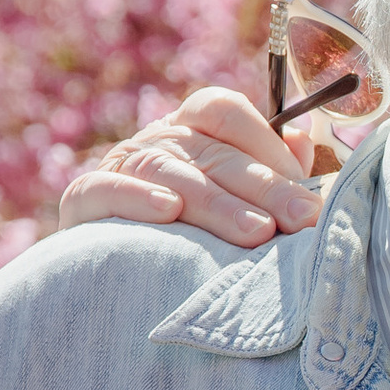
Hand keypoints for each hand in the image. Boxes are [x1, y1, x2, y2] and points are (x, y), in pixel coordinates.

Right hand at [60, 88, 325, 246]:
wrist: (120, 278)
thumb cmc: (194, 232)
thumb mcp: (237, 199)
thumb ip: (272, 170)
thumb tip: (305, 138)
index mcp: (192, 128)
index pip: (224, 111)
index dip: (267, 144)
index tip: (306, 193)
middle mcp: (156, 139)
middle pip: (210, 149)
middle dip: (264, 186)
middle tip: (303, 219)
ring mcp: (118, 165)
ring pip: (168, 172)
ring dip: (216, 203)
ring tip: (257, 232)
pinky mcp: (82, 201)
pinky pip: (104, 190)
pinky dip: (136, 198)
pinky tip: (168, 210)